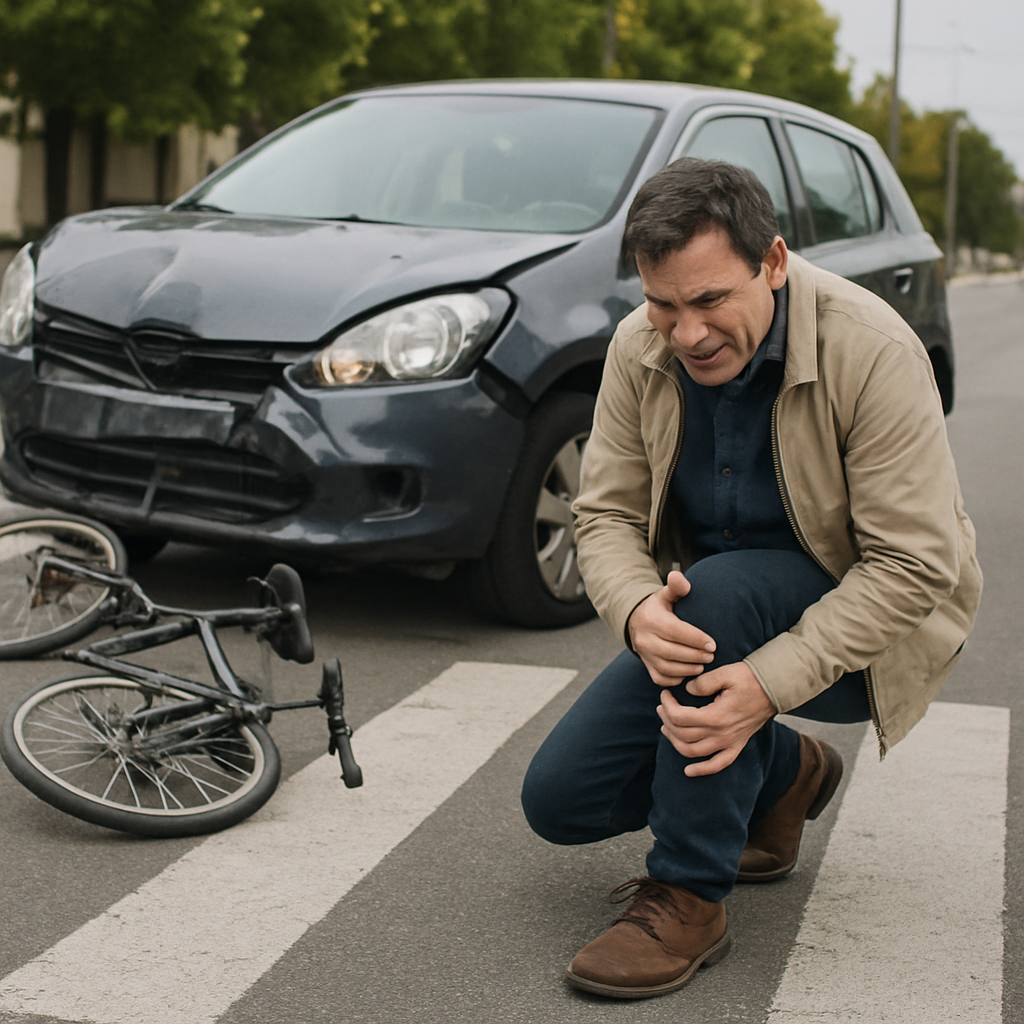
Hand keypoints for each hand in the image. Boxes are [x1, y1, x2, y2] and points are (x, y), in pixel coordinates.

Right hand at [627, 570, 716, 686]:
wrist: (636, 621)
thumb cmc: (659, 608)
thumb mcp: (666, 594)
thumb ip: (676, 586)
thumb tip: (678, 577)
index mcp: (651, 619)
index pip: (676, 632)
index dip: (696, 639)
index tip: (713, 644)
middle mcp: (644, 638)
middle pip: (672, 652)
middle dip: (695, 656)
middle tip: (712, 656)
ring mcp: (644, 654)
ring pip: (666, 668)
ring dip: (687, 669)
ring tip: (703, 666)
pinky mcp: (646, 665)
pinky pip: (660, 678)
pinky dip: (675, 680)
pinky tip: (689, 674)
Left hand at [657, 661, 775, 776]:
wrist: (773, 688)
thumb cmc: (749, 678)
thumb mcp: (725, 673)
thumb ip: (702, 682)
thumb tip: (686, 689)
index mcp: (717, 716)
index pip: (680, 717)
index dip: (667, 706)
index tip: (664, 694)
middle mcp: (722, 733)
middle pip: (682, 734)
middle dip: (667, 720)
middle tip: (662, 707)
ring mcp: (729, 742)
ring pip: (693, 752)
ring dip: (675, 742)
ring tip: (666, 727)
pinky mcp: (736, 746)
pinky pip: (718, 765)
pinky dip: (702, 770)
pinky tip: (688, 771)